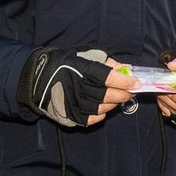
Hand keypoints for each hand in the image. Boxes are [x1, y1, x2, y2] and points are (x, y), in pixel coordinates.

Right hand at [19, 48, 134, 127]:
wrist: (39, 78)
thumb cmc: (65, 64)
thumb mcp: (85, 55)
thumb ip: (107, 62)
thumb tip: (127, 69)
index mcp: (84, 70)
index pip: (111, 78)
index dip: (126, 82)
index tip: (136, 82)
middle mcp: (80, 88)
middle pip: (110, 95)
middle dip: (124, 94)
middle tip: (129, 91)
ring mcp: (76, 104)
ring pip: (104, 108)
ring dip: (114, 103)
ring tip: (115, 97)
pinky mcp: (71, 116)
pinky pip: (93, 119)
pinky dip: (102, 114)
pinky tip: (102, 107)